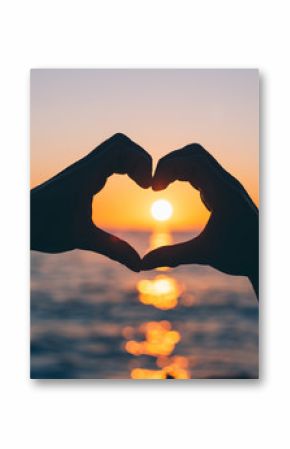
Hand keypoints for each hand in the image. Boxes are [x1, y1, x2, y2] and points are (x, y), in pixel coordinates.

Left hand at [31, 133, 151, 271]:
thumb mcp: (81, 239)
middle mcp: (86, 167)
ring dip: (132, 162)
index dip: (141, 162)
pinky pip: (108, 160)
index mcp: (86, 175)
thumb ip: (113, 250)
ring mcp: (84, 169)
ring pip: (115, 150)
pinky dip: (123, 167)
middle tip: (148, 184)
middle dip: (141, 159)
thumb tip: (139, 266)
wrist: (20, 221)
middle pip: (121, 143)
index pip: (120, 149)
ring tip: (142, 184)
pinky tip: (128, 184)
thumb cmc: (44, 228)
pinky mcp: (82, 176)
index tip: (147, 187)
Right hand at [142, 144, 258, 297]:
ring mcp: (226, 185)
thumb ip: (172, 256)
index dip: (168, 168)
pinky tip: (173, 190)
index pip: (192, 162)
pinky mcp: (224, 191)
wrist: (265, 257)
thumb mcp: (204, 254)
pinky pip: (202, 171)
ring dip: (177, 167)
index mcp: (222, 192)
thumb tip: (142, 263)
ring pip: (198, 160)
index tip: (153, 188)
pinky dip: (184, 174)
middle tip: (154, 184)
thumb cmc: (240, 255)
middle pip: (194, 153)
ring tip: (160, 186)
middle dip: (170, 162)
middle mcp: (225, 183)